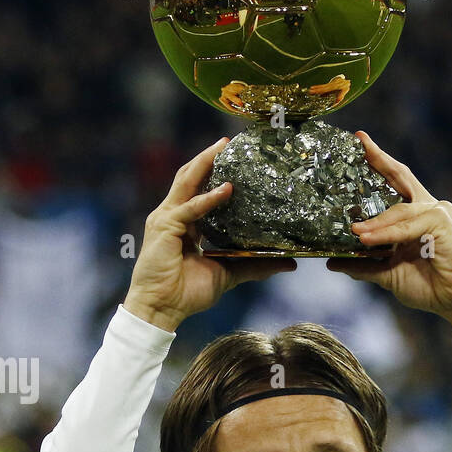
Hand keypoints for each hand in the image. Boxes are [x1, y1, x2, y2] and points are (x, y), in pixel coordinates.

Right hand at [123, 138, 296, 332]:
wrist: (162, 310)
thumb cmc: (188, 293)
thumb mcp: (229, 273)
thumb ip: (255, 265)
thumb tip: (289, 263)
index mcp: (187, 223)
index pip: (199, 189)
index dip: (215, 172)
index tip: (236, 158)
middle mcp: (174, 215)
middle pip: (190, 177)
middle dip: (208, 158)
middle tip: (228, 141)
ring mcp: (166, 219)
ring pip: (186, 182)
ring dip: (205, 164)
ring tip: (223, 148)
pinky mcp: (164, 228)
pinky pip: (189, 209)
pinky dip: (208, 199)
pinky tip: (226, 190)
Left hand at [326, 131, 451, 334]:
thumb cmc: (430, 287)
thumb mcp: (388, 274)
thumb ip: (364, 266)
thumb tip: (332, 262)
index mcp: (415, 216)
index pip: (395, 183)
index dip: (378, 163)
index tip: (359, 142)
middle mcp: (427, 208)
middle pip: (401, 177)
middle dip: (379, 159)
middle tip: (359, 142)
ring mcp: (437, 212)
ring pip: (398, 210)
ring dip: (374, 222)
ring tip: (354, 232)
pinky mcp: (442, 222)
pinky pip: (408, 225)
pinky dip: (387, 233)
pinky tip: (369, 240)